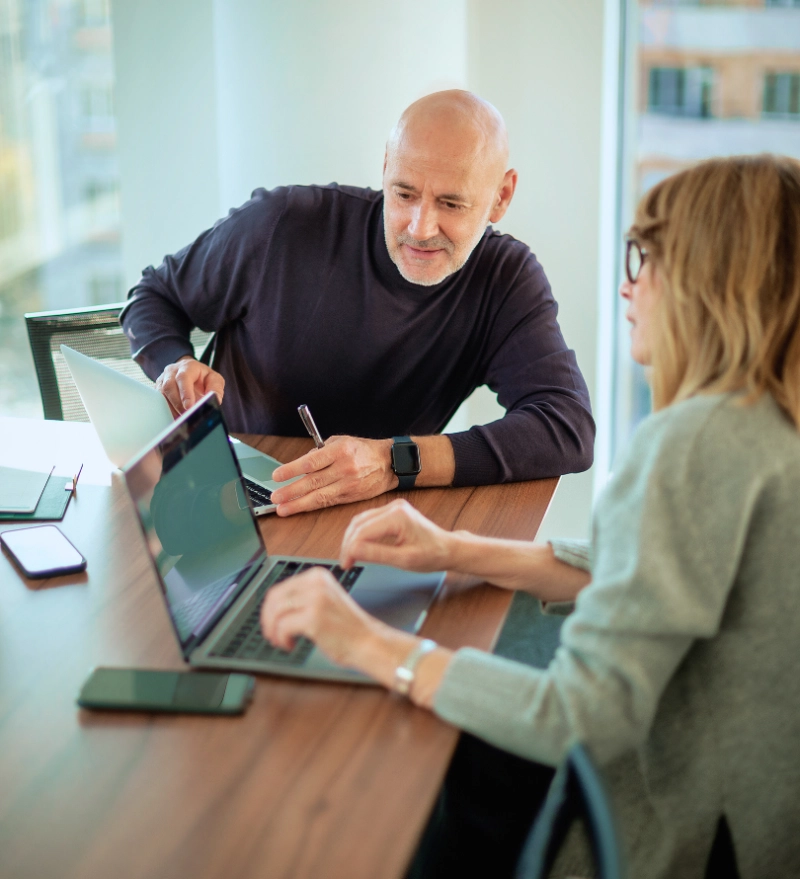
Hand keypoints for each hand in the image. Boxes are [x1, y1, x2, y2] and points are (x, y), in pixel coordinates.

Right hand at [155, 356, 224, 415]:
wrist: (189, 372)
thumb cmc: (202, 377)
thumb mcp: (214, 378)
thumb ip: (215, 388)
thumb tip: (215, 399)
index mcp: (187, 366)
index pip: (183, 377)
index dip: (185, 392)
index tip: (189, 406)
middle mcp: (172, 372)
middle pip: (169, 387)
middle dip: (178, 404)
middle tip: (188, 415)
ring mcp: (162, 381)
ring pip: (162, 396)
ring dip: (172, 409)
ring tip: (183, 418)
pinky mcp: (158, 391)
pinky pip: (158, 402)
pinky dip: (168, 412)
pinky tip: (176, 418)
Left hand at [260, 567, 377, 666]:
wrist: (368, 642)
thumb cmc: (347, 627)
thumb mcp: (324, 600)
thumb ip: (302, 597)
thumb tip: (271, 606)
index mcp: (318, 575)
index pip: (280, 588)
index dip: (269, 608)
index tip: (271, 622)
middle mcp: (316, 583)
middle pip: (274, 599)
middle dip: (268, 619)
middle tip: (272, 634)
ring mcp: (316, 599)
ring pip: (275, 613)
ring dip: (273, 631)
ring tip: (280, 641)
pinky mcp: (314, 617)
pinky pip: (282, 627)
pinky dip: (281, 639)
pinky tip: (291, 645)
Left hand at [270, 436, 395, 515]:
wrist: (389, 464)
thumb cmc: (364, 450)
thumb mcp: (342, 441)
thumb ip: (320, 452)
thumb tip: (301, 465)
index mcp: (340, 451)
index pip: (311, 462)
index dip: (291, 470)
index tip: (277, 476)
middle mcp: (344, 468)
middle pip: (312, 482)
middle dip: (291, 491)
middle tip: (275, 496)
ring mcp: (348, 484)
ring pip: (319, 497)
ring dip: (298, 504)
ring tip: (282, 509)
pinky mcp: (350, 496)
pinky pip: (328, 502)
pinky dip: (311, 506)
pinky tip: (299, 508)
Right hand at [340, 498, 453, 570]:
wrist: (448, 548)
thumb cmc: (432, 554)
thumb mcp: (404, 560)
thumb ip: (377, 554)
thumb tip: (353, 552)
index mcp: (397, 516)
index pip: (363, 531)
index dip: (350, 548)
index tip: (346, 565)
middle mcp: (394, 507)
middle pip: (359, 523)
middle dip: (349, 543)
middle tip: (345, 562)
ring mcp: (393, 508)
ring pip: (362, 520)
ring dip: (353, 538)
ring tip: (350, 557)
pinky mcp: (393, 512)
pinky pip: (370, 521)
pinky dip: (361, 534)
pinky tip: (359, 547)